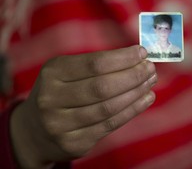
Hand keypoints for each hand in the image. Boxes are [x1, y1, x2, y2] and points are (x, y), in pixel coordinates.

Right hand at [10, 45, 156, 168]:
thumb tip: (136, 58)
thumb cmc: (60, 92)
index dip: (122, 58)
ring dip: (136, 93)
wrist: (35, 130)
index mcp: (52, 73)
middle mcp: (52, 99)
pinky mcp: (73, 143)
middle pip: (103, 86)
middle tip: (150, 69)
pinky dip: (132, 110)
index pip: (95, 64)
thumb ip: (96, 65)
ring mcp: (60, 124)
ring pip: (109, 107)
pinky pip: (110, 125)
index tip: (142, 52)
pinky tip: (145, 99)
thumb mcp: (67, 72)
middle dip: (133, 76)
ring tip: (150, 82)